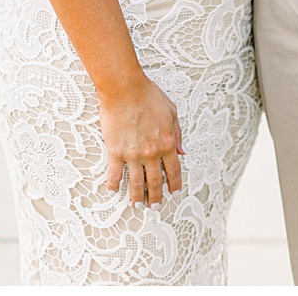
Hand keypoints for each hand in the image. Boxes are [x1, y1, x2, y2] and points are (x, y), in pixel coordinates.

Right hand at [100, 76, 182, 204]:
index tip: (174, 192)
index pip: (174, 170)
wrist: (126, 90)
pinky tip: (113, 191)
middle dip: (156, 196)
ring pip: (136, 182)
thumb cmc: (149, 96)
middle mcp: (151, 153)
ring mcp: (133, 154)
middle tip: (155, 206)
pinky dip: (114, 184)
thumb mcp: (172, 113)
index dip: (175, 183)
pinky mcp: (115, 152)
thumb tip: (183, 152)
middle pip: (155, 181)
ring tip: (138, 205)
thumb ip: (177, 134)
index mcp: (167, 143)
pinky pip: (115, 173)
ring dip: (137, 196)